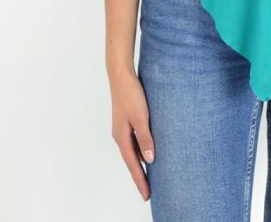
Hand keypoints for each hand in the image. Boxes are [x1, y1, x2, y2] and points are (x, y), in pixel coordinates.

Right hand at [110, 70, 155, 201]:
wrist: (121, 75)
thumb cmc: (131, 94)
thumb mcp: (141, 116)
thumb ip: (145, 138)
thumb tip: (149, 160)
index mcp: (122, 137)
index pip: (133, 165)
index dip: (140, 180)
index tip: (146, 195)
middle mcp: (120, 135)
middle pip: (131, 161)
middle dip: (139, 177)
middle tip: (148, 192)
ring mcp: (122, 128)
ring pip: (132, 151)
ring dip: (140, 164)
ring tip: (149, 176)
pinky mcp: (126, 120)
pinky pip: (134, 141)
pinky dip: (140, 150)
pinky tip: (148, 150)